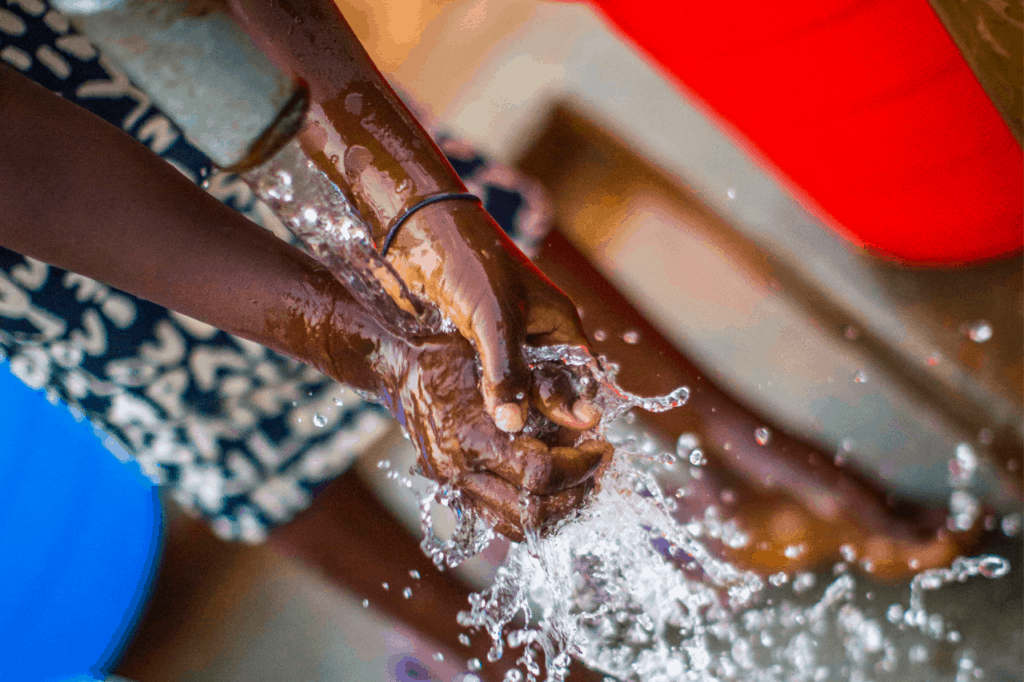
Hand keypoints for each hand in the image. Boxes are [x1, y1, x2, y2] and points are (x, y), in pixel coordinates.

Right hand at [366, 329, 611, 539]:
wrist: (397, 361)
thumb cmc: (448, 349)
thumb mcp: (496, 355)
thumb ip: (542, 386)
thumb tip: (589, 418)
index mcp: (471, 436)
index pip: (541, 475)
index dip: (581, 466)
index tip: (601, 446)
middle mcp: (460, 469)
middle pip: (532, 514)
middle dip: (575, 494)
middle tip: (596, 466)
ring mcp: (453, 483)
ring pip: (515, 526)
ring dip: (557, 509)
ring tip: (580, 477)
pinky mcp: (453, 486)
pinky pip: (498, 517)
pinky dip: (532, 510)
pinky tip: (553, 482)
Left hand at [386, 199, 600, 433]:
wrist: (419, 236)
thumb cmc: (468, 264)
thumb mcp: (494, 320)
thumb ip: (507, 372)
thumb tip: (513, 425)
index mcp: (557, 324)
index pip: (582, 377)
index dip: (577, 410)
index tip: (568, 445)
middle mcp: (535, 338)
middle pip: (549, 392)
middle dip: (541, 420)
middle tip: (530, 454)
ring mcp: (503, 346)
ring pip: (515, 394)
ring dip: (507, 417)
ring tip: (500, 450)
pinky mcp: (472, 352)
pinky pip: (485, 389)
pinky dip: (481, 407)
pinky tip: (471, 431)